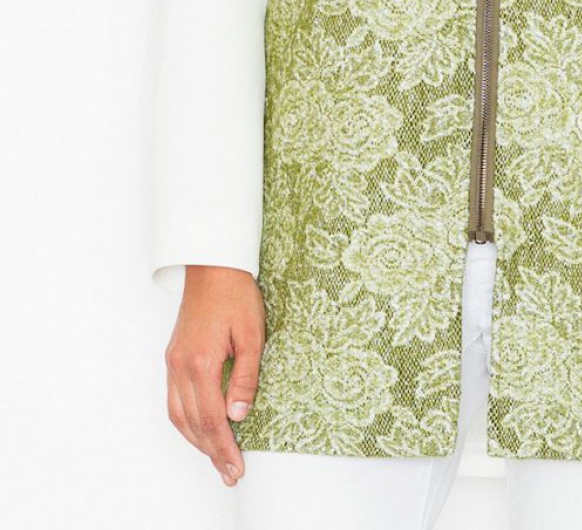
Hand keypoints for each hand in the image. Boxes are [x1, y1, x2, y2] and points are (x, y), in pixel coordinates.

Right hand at [164, 265, 264, 487]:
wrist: (213, 265)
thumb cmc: (236, 294)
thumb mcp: (252, 334)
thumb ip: (246, 376)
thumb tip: (239, 415)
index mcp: (200, 362)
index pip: (211, 418)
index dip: (224, 447)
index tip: (236, 467)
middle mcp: (180, 366)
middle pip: (192, 423)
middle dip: (212, 452)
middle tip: (230, 473)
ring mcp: (173, 362)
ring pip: (178, 415)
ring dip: (197, 441)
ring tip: (217, 459)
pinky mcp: (173, 357)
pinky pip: (174, 400)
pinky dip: (186, 422)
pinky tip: (200, 430)